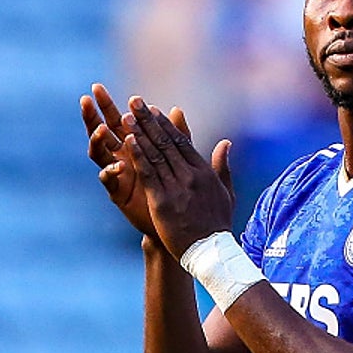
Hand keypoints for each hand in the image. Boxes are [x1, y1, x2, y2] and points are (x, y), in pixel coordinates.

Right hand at [82, 83, 192, 241]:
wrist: (176, 219)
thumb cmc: (176, 187)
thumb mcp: (178, 157)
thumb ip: (177, 135)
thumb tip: (177, 109)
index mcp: (132, 146)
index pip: (115, 120)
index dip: (106, 105)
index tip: (96, 87)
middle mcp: (120, 157)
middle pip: (100, 132)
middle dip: (92, 116)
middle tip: (86, 99)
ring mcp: (116, 175)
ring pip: (99, 154)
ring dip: (98, 141)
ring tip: (101, 129)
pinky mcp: (118, 193)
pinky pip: (108, 180)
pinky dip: (110, 171)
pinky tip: (116, 165)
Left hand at [122, 96, 235, 259]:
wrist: (210, 251)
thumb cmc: (217, 224)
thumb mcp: (226, 192)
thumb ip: (222, 166)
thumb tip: (226, 142)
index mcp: (203, 172)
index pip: (182, 141)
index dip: (166, 124)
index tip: (154, 109)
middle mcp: (190, 175)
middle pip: (166, 142)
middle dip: (148, 120)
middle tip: (135, 101)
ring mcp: (176, 187)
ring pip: (155, 154)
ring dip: (139, 132)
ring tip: (127, 116)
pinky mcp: (162, 200)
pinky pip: (148, 173)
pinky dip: (138, 155)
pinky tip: (128, 141)